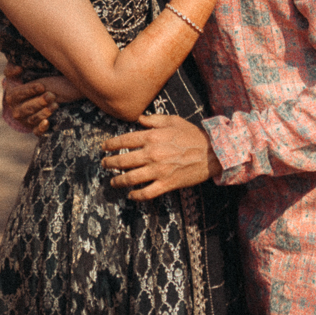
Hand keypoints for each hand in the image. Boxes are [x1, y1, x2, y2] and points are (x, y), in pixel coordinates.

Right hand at [3, 63, 81, 134]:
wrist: (30, 98)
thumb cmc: (24, 81)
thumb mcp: (15, 73)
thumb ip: (12, 68)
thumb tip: (19, 68)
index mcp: (11, 97)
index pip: (18, 94)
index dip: (30, 90)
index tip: (42, 86)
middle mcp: (16, 111)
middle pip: (26, 108)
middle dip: (39, 102)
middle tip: (51, 96)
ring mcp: (25, 121)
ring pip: (33, 119)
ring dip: (44, 113)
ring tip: (55, 105)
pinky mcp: (33, 129)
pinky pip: (36, 132)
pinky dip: (41, 129)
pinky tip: (47, 122)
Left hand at [100, 114, 221, 197]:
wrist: (211, 152)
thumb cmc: (192, 134)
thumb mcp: (172, 120)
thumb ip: (153, 120)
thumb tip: (139, 119)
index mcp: (152, 137)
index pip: (125, 140)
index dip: (111, 144)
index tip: (104, 147)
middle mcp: (152, 154)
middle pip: (124, 160)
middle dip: (110, 163)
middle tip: (104, 164)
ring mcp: (158, 170)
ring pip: (131, 178)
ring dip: (118, 181)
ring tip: (112, 182)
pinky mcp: (167, 184)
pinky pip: (147, 192)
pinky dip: (136, 195)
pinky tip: (130, 195)